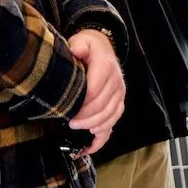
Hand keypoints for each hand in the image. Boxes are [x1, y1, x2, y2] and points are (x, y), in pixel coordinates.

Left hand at [67, 30, 125, 156]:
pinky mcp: (119, 102)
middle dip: (85, 118)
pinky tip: (90, 146)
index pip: (95, 92)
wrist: (103, 47)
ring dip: (93, 126)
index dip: (82, 105)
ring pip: (109, 117)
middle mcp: (116, 82)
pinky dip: (102, 137)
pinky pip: (114, 122)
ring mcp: (119, 94)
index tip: (67, 111)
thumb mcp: (82, 40)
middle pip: (102, 107)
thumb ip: (79, 45)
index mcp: (106, 67)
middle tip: (69, 122)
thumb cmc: (89, 47)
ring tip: (77, 128)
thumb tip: (76, 51)